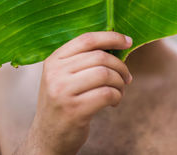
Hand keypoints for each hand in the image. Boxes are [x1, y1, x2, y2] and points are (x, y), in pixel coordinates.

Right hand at [14, 32, 132, 154]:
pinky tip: (114, 102)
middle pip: (100, 57)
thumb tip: (118, 44)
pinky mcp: (74, 110)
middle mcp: (55, 73)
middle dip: (120, 66)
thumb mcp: (64, 77)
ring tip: (120, 91)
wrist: (48, 137)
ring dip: (120, 82)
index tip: (128, 41)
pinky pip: (107, 94)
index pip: (87, 39)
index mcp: (54, 60)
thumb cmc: (64, 103)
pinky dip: (117, 96)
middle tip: (127, 77)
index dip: (111, 37)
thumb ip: (82, 60)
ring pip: (105, 74)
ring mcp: (63, 91)